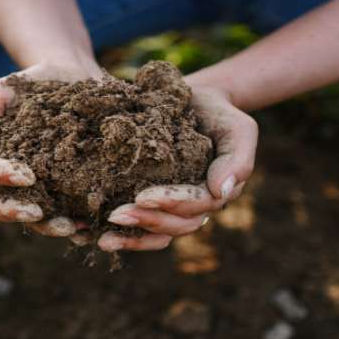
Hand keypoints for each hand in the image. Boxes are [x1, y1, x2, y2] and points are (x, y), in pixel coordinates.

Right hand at [0, 61, 103, 238]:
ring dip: (50, 227)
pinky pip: (70, 215)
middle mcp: (11, 184)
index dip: (2, 182)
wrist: (70, 76)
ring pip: (36, 221)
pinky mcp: (71, 191)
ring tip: (71, 226)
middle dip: (16, 214)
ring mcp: (42, 190)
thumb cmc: (27, 86)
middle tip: (37, 213)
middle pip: (1, 211)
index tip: (26, 175)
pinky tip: (92, 227)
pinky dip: (80, 226)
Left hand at [99, 82, 256, 251]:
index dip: (171, 203)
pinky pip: (145, 228)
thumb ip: (238, 158)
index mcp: (217, 191)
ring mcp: (176, 207)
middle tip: (116, 215)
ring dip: (134, 237)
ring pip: (161, 232)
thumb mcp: (238, 128)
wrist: (195, 101)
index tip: (141, 196)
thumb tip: (221, 192)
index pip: (197, 205)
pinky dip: (126, 236)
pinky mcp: (155, 203)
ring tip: (105, 237)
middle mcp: (198, 206)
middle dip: (148, 221)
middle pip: (177, 224)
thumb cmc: (218, 114)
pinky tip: (100, 238)